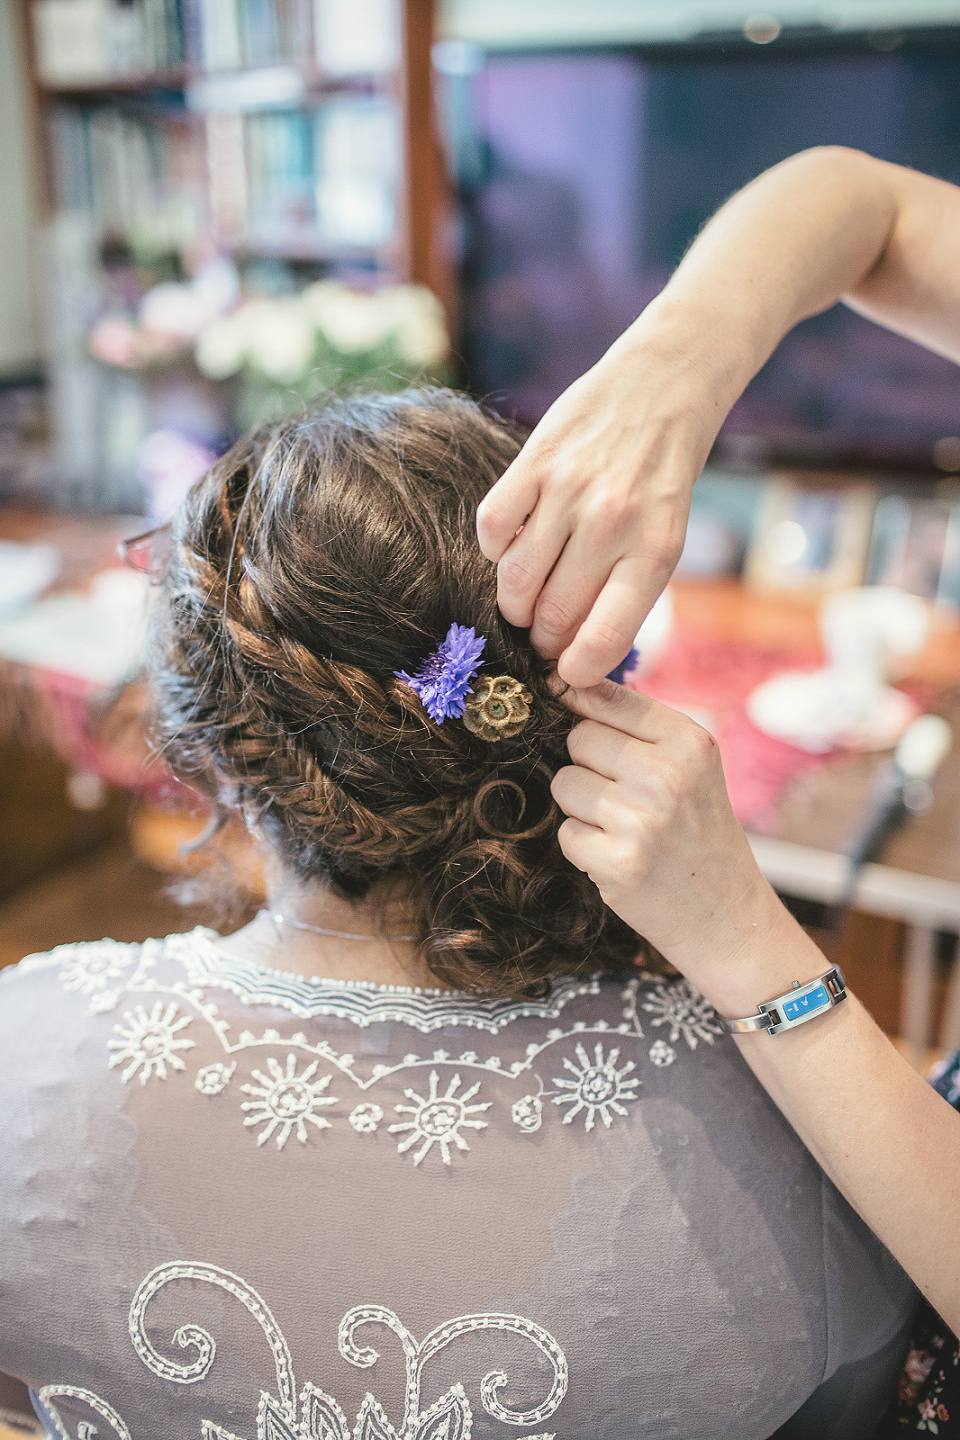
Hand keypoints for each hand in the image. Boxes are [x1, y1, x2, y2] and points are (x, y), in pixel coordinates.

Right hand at [476, 329, 719, 688]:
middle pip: (551, 616)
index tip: (568, 671)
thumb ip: (626, 591)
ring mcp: (569, 490)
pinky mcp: (534, 461)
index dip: (577, 670)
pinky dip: (494, 549)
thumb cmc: (662, 476)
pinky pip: (491, 530)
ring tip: (525, 595)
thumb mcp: (666, 537)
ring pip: (514, 580)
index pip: (602, 639)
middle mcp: (613, 523)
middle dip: (541, 637)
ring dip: (513, 601)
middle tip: (543, 631)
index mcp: (654, 551)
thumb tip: (580, 656)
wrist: (663, 385)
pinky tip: (514, 543)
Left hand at [550, 681, 784, 991]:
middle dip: (588, 766)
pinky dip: (584, 848)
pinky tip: (620, 857)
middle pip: (578, 738)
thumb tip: (565, 686)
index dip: (584, 710)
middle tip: (625, 798)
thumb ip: (635, 726)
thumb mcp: (690, 767)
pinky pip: (565, 832)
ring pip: (564, 784)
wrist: (727, 915)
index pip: (603, 695)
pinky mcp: (617, 862)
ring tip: (624, 828)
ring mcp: (642, 820)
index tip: (588, 727)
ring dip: (583, 808)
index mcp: (689, 741)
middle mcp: (668, 775)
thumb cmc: (698, 833)